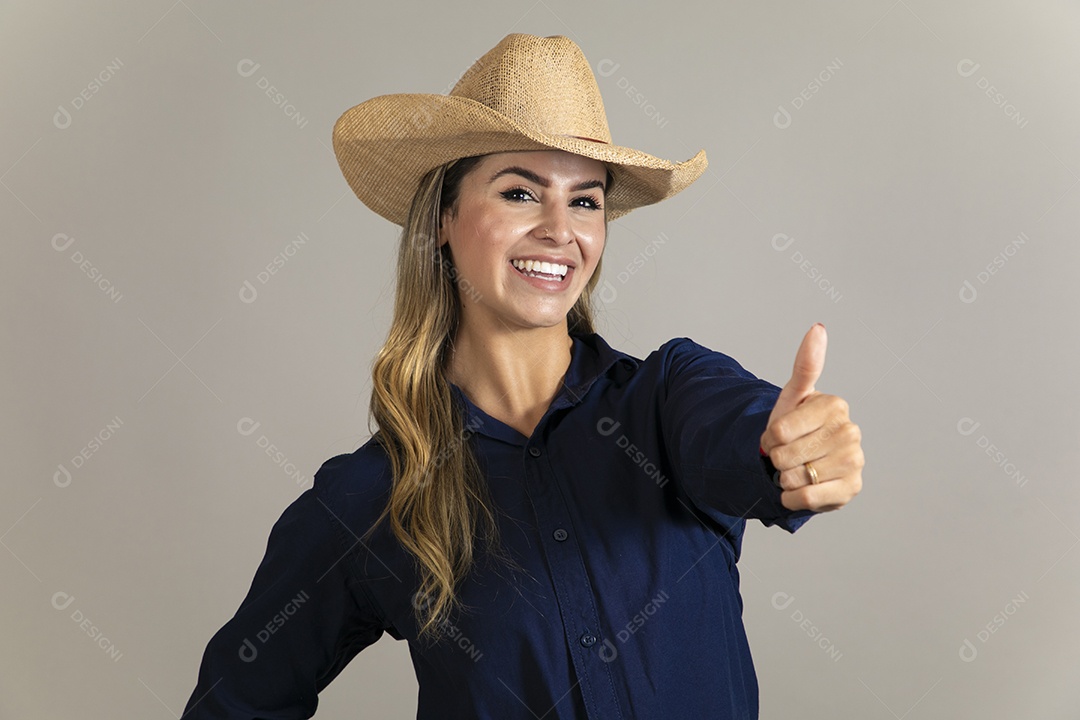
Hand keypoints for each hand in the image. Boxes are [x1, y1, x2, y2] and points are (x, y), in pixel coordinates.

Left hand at [759, 323, 863, 511]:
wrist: (800, 464)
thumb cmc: (794, 428)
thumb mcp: (793, 397)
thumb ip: (806, 364)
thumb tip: (818, 328)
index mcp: (835, 405)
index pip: (779, 431)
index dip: (769, 438)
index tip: (779, 435)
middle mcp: (851, 432)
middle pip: (786, 455)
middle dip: (777, 458)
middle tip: (787, 454)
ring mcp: (855, 461)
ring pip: (795, 477)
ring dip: (785, 478)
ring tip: (796, 469)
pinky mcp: (851, 489)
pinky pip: (806, 499)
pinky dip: (791, 497)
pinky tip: (799, 488)